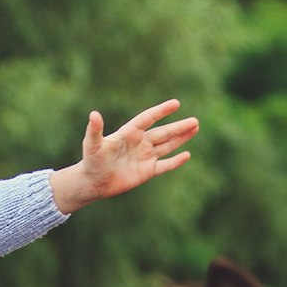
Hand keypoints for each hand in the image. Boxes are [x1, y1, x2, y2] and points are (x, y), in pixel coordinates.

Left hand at [49, 100, 197, 213]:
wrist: (93, 182)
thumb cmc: (91, 161)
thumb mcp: (92, 145)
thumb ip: (95, 130)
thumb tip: (94, 114)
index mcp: (129, 133)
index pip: (148, 119)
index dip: (161, 111)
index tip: (176, 104)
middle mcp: (140, 143)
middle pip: (163, 133)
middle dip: (179, 127)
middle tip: (195, 121)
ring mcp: (145, 157)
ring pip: (167, 145)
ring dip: (181, 138)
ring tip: (195, 129)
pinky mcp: (147, 171)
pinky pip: (165, 165)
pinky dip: (175, 161)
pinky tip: (187, 155)